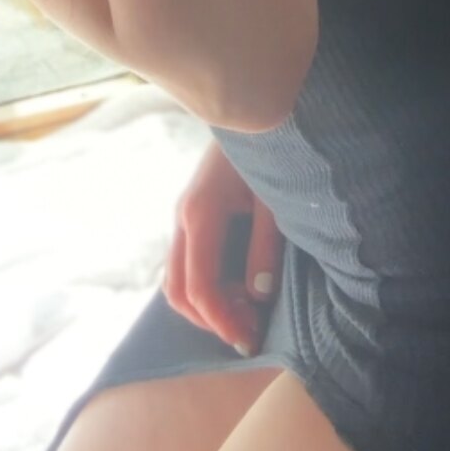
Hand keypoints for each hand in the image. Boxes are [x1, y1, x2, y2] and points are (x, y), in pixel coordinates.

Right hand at [163, 140, 282, 356]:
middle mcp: (183, 219)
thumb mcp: (272, 201)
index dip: (221, 320)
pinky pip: (186, 266)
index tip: (248, 339)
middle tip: (249, 329)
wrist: (252, 111)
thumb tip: (257, 296)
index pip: (199, 287)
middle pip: (177, 291)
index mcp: (200, 214)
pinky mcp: (191, 218)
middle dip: (210, 320)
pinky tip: (241, 287)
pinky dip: (207, 289)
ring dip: (208, 306)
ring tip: (249, 308)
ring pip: (177, 281)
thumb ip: (264, 248)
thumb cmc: (267, 151)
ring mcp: (183, 218)